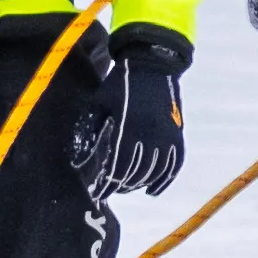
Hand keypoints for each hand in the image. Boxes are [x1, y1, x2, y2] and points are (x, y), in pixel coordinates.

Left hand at [90, 26, 190, 198]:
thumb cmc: (119, 82)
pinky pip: (174, 164)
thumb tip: (79, 156)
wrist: (151, 62)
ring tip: (127, 188)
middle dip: (121, 185)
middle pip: (136, 173)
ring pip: (155, 172)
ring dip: (139, 184)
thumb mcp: (99, 102)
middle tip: (110, 189)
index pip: (118, 168)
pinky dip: (165, 180)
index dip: (107, 185)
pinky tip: (152, 191)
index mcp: (128, 128)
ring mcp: (167, 135)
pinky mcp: (177, 133)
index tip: (98, 195)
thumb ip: (92, 128)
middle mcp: (150, 135)